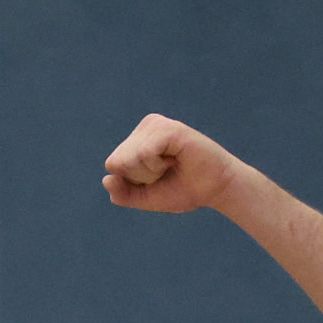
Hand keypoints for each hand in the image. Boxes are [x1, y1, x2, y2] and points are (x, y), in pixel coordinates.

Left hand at [100, 113, 245, 213]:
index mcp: (137, 139)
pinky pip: (144, 153)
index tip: (158, 178)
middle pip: (117, 161)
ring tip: (172, 165)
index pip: (113, 164)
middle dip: (141, 177)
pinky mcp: (168, 128)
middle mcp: (145, 127)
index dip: (133, 181)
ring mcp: (156, 124)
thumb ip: (125, 193)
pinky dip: (157, 165)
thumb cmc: (185, 189)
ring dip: (150, 172)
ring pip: (129, 158)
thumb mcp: (148, 197)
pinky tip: (176, 158)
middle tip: (167, 172)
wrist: (217, 189)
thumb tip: (106, 179)